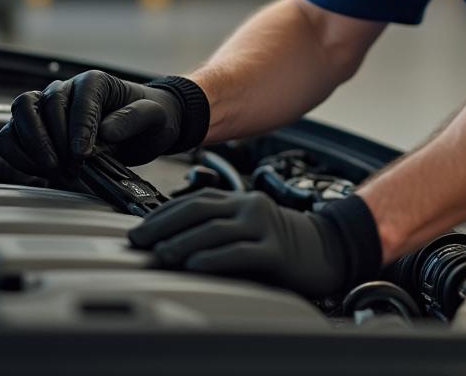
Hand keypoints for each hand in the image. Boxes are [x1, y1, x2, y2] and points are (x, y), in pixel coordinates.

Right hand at [0, 70, 207, 175]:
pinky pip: (11, 135)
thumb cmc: (149, 119)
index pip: (79, 99)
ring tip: (54, 170)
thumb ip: (133, 119)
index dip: (78, 127)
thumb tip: (105, 131)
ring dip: (31, 146)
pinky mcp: (36, 129)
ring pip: (21, 114)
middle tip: (70, 167)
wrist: (144, 129)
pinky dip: (17, 154)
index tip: (83, 154)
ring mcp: (47, 107)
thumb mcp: (154, 117)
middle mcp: (67, 89)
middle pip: (43, 105)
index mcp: (95, 82)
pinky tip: (38, 171)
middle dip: (53, 140)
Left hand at [128, 188, 381, 298]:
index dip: (163, 214)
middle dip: (164, 226)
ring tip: (159, 254)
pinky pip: (239, 253)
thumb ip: (218, 229)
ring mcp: (263, 228)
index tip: (139, 229)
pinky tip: (194, 265)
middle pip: (199, 212)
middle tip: (138, 241)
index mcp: (240, 200)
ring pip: (215, 232)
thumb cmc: (280, 244)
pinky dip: (213, 259)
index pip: (194, 201)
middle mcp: (250, 207)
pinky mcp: (275, 251)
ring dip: (182, 243)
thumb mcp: (248, 229)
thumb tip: (171, 242)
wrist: (327, 250)